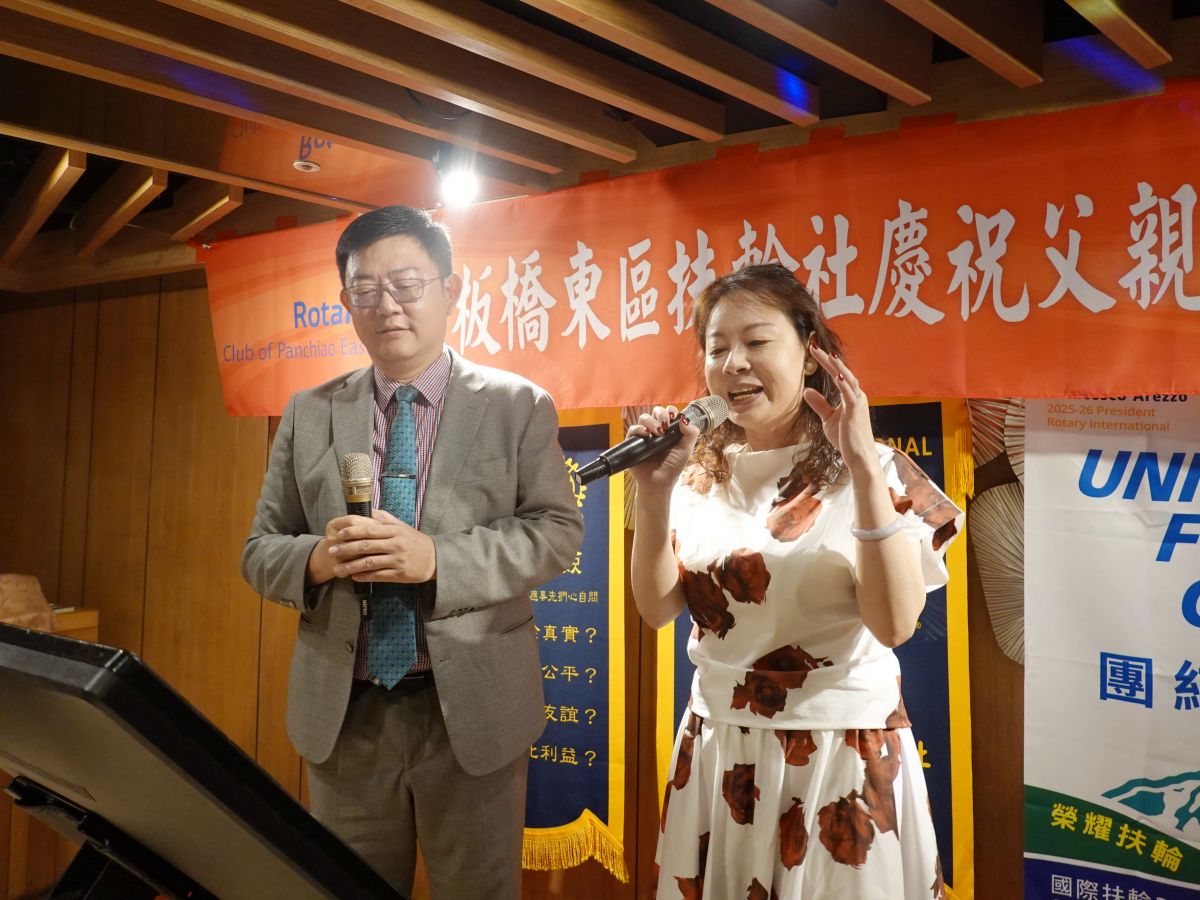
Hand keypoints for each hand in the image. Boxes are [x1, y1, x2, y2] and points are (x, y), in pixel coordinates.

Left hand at [325, 509, 436, 582]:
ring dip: (351, 566)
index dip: (353, 532)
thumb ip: (385, 518)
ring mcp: (397, 560)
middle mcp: (395, 545)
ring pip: (370, 563)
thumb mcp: (402, 526)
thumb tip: (369, 511)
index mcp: (395, 531)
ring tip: (337, 569)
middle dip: (346, 549)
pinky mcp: (399, 574)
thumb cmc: (415, 541)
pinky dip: (364, 576)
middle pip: (366, 546)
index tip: (339, 534)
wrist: (435, 559)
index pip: (370, 530)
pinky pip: (378, 576)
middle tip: (331, 551)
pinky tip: (354, 576)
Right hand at [625, 405, 699, 495]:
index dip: (671, 412)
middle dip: (661, 414)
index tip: (673, 417)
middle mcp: (656, 431)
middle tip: (664, 425)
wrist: (658, 483)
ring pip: (644, 418)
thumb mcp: (686, 451)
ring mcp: (644, 436)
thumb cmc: (672, 468)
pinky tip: (646, 434)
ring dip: (651, 421)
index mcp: (669, 431)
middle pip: (656, 412)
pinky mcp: (633, 442)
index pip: (669, 414)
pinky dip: (638, 429)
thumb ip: (691, 434)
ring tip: (656, 433)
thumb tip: (684, 419)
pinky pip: (633, 429)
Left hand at [803, 346, 876, 473]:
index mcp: (850, 396)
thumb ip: (819, 404)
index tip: (814, 351)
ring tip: (824, 354)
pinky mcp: (855, 411)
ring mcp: (857, 402)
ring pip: (847, 379)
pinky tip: (836, 374)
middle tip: (813, 347)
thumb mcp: (828, 419)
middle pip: (841, 372)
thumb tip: (806, 391)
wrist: (859, 456)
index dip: (826, 363)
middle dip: (828, 359)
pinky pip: (849, 393)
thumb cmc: (846, 439)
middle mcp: (856, 395)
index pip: (837, 374)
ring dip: (835, 366)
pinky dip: (843, 383)